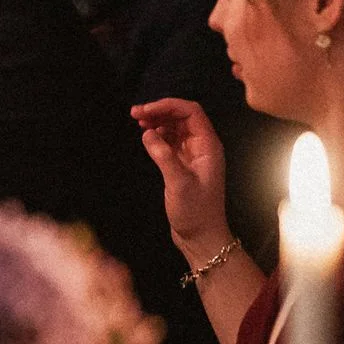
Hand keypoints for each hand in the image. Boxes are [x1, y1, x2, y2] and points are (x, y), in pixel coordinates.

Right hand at [132, 97, 232, 252]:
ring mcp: (193, 155)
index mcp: (208, 146)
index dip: (168, 106)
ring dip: (158, 121)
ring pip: (175, 127)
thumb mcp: (179, 183)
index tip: (145, 110)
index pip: (191, 112)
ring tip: (138, 122)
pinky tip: (146, 137)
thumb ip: (163, 156)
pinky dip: (158, 135)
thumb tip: (147, 132)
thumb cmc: (195, 211)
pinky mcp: (183, 164)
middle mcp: (202, 146)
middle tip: (135, 114)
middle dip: (160, 111)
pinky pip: (170, 141)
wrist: (201, 236)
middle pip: (182, 116)